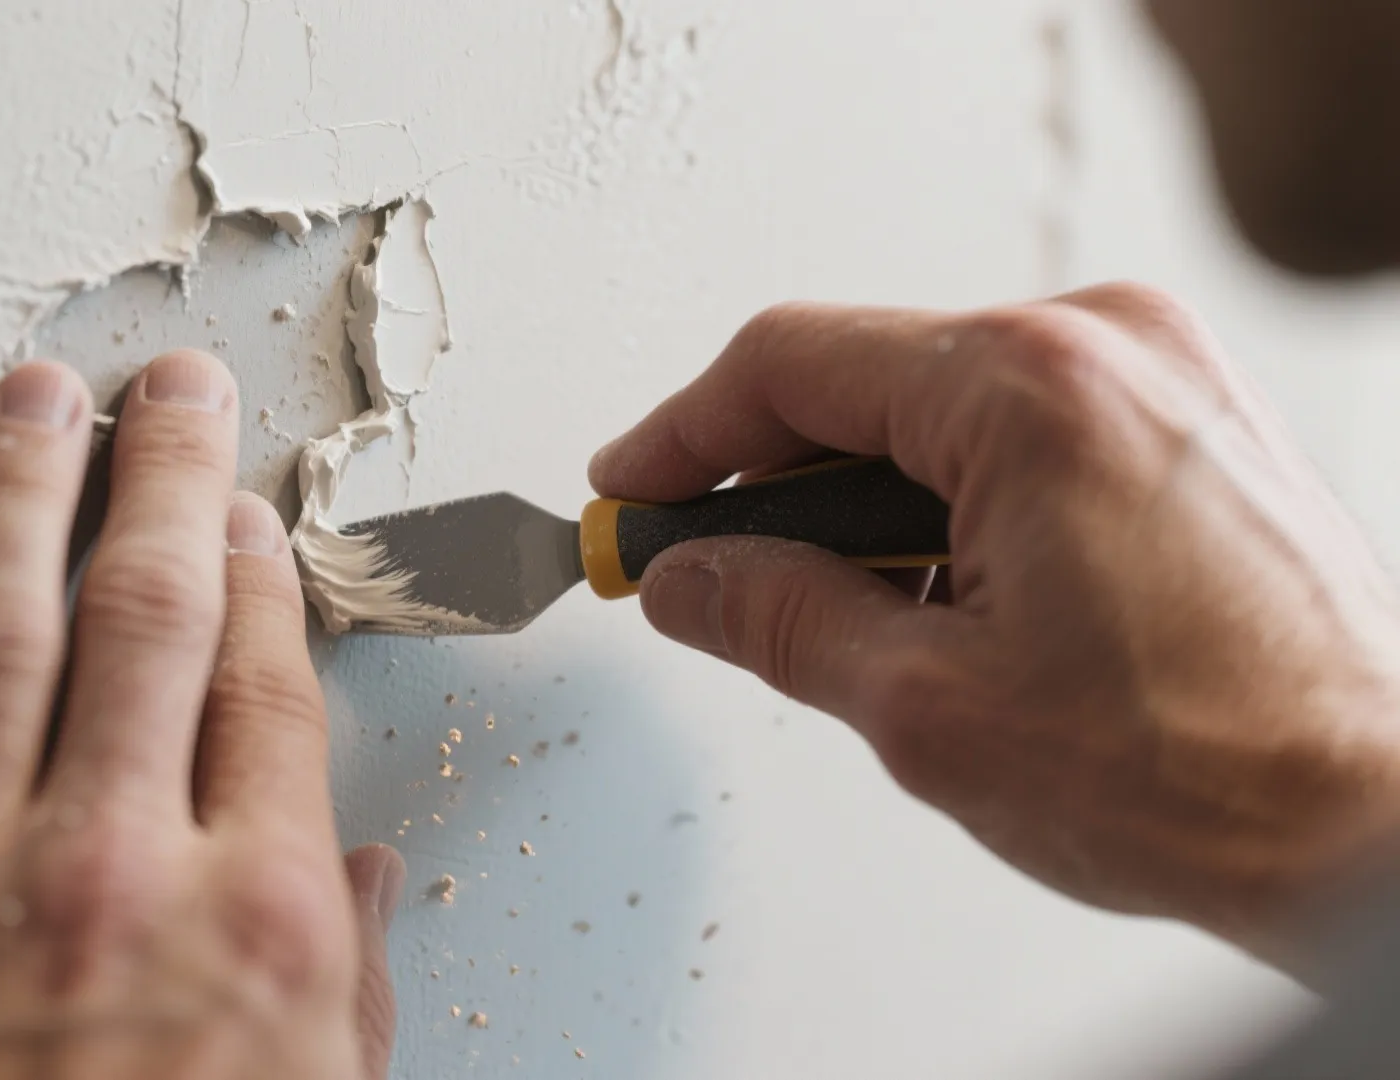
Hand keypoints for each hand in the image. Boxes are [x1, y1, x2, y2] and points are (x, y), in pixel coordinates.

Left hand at [0, 354, 403, 1077]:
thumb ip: (352, 988)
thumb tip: (363, 876)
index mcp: (256, 923)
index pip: (265, 685)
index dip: (262, 575)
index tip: (253, 515)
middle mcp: (115, 875)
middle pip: (150, 615)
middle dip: (164, 477)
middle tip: (169, 391)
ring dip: (15, 498)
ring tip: (29, 404)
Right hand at [591, 284, 1399, 975]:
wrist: (1379, 826)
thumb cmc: (1210, 772)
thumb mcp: (925, 706)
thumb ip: (776, 617)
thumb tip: (690, 579)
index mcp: (1032, 388)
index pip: (789, 365)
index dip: (679, 432)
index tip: (630, 488)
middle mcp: (1109, 348)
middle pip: (866, 379)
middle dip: (773, 482)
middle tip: (707, 572)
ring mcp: (1163, 379)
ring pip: (944, 409)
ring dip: (869, 504)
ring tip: (859, 622)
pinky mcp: (1192, 426)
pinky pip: (1023, 430)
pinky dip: (955, 503)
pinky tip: (949, 600)